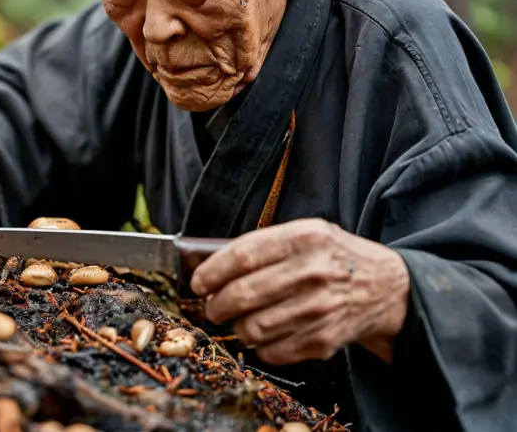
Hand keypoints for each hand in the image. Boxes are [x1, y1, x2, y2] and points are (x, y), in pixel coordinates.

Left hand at [189, 218, 409, 364]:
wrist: (385, 287)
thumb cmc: (332, 257)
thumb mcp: (304, 233)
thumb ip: (262, 246)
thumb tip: (209, 266)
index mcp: (303, 238)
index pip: (242, 256)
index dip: (211, 272)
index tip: (198, 283)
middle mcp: (312, 272)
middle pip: (242, 295)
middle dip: (216, 305)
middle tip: (212, 307)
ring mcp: (319, 309)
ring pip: (252, 328)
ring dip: (236, 327)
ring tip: (238, 320)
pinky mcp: (323, 340)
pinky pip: (272, 351)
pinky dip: (260, 346)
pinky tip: (265, 334)